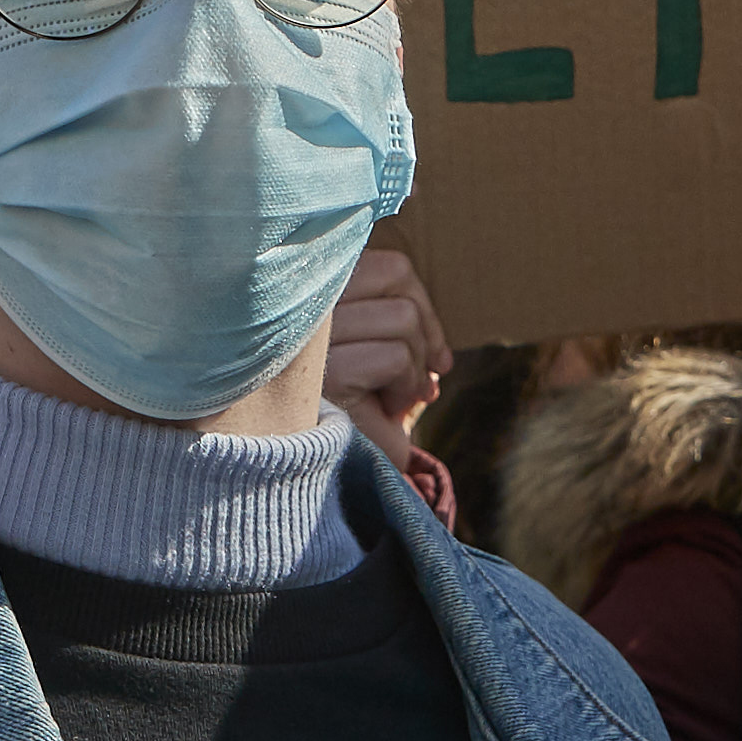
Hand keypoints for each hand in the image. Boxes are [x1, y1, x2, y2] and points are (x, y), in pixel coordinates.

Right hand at [327, 244, 450, 467]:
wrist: (329, 475)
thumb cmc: (357, 412)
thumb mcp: (379, 356)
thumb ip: (402, 329)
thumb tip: (437, 361)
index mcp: (312, 293)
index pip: (389, 265)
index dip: (420, 302)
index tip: (429, 352)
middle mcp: (303, 306)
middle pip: (397, 277)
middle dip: (424, 333)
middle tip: (417, 378)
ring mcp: (309, 338)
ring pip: (403, 317)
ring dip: (414, 367)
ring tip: (390, 397)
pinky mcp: (324, 375)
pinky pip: (395, 357)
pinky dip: (406, 388)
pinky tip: (384, 412)